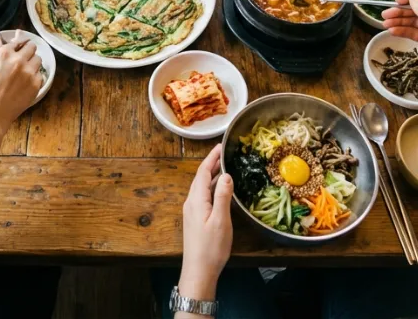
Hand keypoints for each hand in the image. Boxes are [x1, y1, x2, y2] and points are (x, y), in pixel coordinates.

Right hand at [0, 31, 43, 136]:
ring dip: (32, 63)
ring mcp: (29, 72)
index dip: (18, 44)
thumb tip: (1, 41)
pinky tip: (25, 84)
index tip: (18, 47)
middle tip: (23, 58)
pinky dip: (35, 77)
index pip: (18, 41)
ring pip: (38, 59)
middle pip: (32, 47)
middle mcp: (19, 60)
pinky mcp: (36, 84)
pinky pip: (40, 74)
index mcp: (4, 53)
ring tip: (24, 72)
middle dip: (28, 51)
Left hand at [179, 144, 233, 300]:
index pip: (203, 172)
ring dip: (213, 176)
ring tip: (225, 166)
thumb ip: (223, 197)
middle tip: (225, 153)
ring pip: (202, 187)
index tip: (220, 145)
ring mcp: (192, 211)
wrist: (198, 271)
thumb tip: (226, 175)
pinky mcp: (195, 219)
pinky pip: (203, 196)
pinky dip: (212, 187)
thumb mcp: (221, 221)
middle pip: (201, 177)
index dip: (211, 157)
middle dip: (212, 163)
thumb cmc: (211, 248)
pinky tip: (221, 190)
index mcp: (196, 200)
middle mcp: (191, 202)